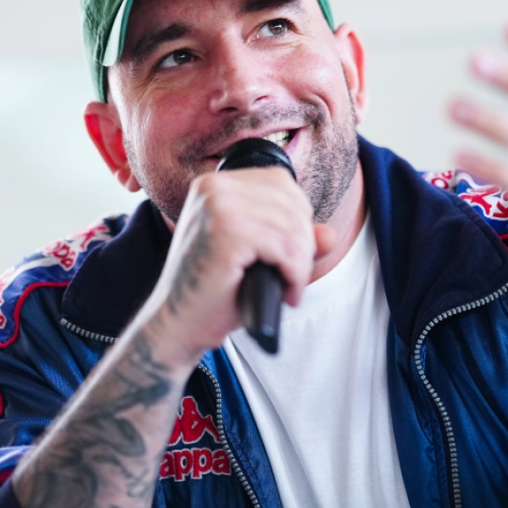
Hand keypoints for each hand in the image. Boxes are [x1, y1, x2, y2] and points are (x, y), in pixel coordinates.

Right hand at [147, 167, 334, 364]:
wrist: (177, 325)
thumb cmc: (213, 292)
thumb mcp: (258, 257)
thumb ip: (294, 240)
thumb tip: (330, 234)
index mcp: (214, 183)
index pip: (281, 182)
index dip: (297, 220)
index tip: (289, 254)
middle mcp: (213, 187)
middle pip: (292, 203)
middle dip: (303, 245)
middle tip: (290, 277)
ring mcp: (217, 207)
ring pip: (294, 228)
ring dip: (300, 264)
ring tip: (288, 288)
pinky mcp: (226, 234)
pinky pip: (286, 248)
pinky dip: (295, 275)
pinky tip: (285, 293)